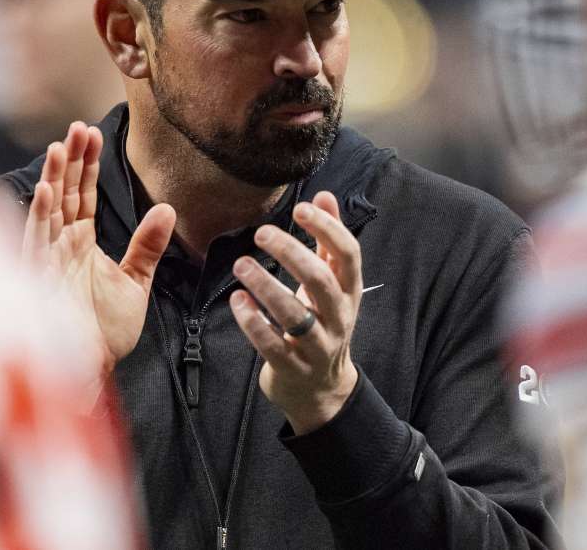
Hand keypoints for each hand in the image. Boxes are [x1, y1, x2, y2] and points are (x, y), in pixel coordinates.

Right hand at [22, 121, 175, 388]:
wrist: (91, 369)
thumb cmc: (105, 331)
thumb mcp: (136, 282)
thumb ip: (148, 246)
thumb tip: (167, 208)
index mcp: (80, 243)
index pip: (82, 194)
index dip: (86, 164)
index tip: (92, 132)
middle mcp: (61, 246)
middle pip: (64, 193)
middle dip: (69, 160)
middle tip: (78, 127)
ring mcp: (48, 261)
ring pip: (48, 211)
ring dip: (52, 179)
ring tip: (59, 147)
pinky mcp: (40, 280)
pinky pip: (37, 242)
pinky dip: (40, 216)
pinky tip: (46, 191)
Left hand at [229, 191, 361, 433]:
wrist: (321, 391)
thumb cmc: (322, 324)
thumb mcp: (332, 286)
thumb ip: (328, 242)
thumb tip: (324, 195)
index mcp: (349, 292)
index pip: (349, 255)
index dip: (329, 229)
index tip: (301, 208)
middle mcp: (338, 317)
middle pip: (320, 281)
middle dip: (291, 253)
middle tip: (261, 233)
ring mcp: (317, 346)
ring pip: (294, 314)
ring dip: (265, 286)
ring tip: (240, 264)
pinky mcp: (292, 367)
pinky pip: (271, 344)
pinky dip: (253, 322)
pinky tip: (237, 300)